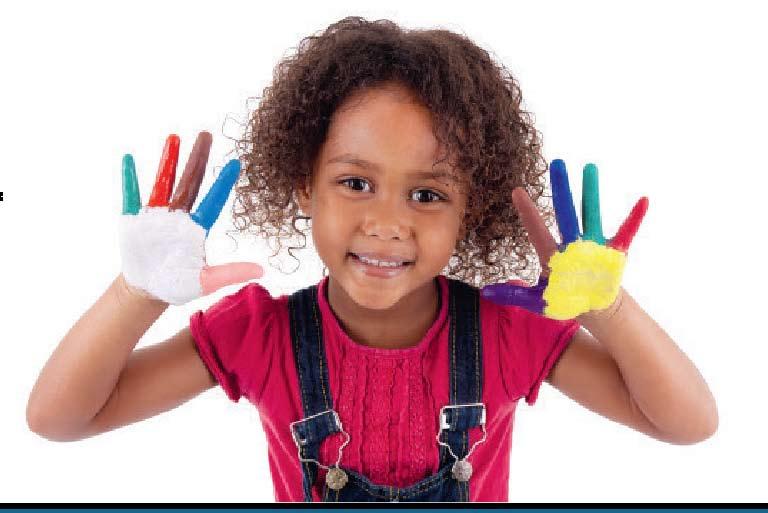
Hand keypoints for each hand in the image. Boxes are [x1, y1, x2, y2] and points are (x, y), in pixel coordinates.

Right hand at [119, 132, 262, 304]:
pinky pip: (132, 195)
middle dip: (198, 158)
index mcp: (197, 228)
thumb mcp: (206, 281)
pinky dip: (130, 178)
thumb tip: (262, 272)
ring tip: (174, 137)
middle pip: (191, 182)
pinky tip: (129, 158)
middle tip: (207, 134)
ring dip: (168, 160)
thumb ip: (231, 273)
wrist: (148, 290)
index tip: (235, 163)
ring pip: (164, 182)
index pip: (213, 201)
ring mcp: (156, 215)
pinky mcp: (134, 219)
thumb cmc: (178, 284)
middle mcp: (179, 216)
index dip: (223, 183)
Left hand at [480, 159, 647, 319]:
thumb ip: (514, 295)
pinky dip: (635, 218)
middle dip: (561, 189)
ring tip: (589, 168)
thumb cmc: (565, 300)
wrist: (594, 308)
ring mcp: (594, 245)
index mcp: (552, 254)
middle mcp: (572, 244)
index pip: (536, 228)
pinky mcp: (614, 252)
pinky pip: (626, 232)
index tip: (516, 190)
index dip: (527, 211)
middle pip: (565, 212)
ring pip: (591, 213)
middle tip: (556, 163)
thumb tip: (486, 292)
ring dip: (591, 193)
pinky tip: (643, 200)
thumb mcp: (538, 300)